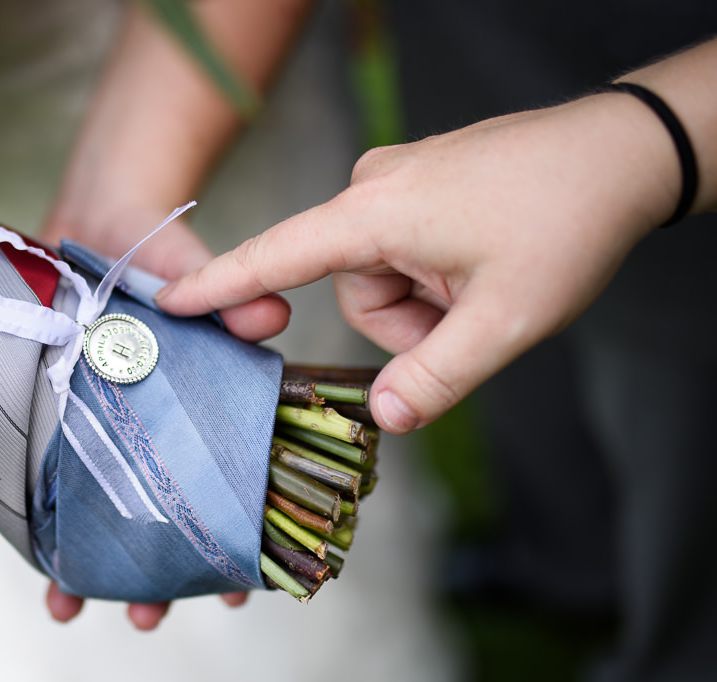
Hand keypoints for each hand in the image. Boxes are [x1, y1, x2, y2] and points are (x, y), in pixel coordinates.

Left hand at [39, 209, 270, 628]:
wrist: (93, 223)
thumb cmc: (159, 257)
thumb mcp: (193, 271)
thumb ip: (226, 296)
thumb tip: (270, 315)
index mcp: (201, 417)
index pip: (226, 493)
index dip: (232, 545)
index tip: (238, 594)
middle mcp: (153, 439)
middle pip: (161, 524)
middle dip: (154, 578)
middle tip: (147, 619)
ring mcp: (101, 436)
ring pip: (99, 516)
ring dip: (87, 568)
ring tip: (68, 608)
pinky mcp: (52, 421)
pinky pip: (43, 479)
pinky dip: (31, 515)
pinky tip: (18, 548)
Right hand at [155, 91, 680, 432]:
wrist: (625, 150)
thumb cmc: (565, 222)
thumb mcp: (506, 320)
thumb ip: (436, 378)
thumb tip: (383, 420)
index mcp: (377, 213)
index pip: (276, 256)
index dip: (219, 284)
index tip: (168, 303)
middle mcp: (373, 187)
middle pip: (353, 290)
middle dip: (407, 323)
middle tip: (472, 316)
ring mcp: (397, 181)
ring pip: (381, 277)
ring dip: (426, 302)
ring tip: (484, 284)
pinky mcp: (418, 183)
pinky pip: (402, 250)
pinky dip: (435, 275)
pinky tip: (483, 262)